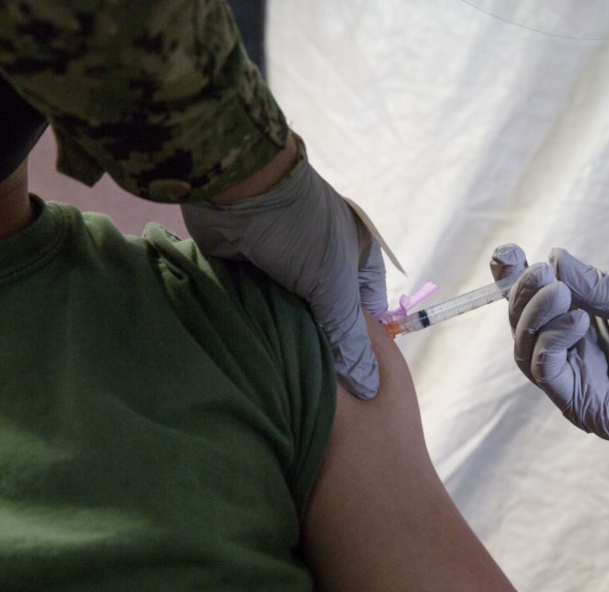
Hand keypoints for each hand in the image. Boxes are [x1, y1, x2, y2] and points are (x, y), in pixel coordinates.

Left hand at [182, 141, 387, 398]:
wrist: (238, 188)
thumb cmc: (300, 231)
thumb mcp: (334, 288)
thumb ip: (349, 339)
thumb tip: (369, 386)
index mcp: (359, 255)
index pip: (370, 310)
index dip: (363, 342)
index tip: (352, 378)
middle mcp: (328, 260)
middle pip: (332, 315)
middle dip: (324, 344)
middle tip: (318, 384)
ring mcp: (290, 263)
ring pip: (297, 313)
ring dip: (292, 336)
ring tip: (289, 372)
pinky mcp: (256, 268)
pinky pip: (266, 305)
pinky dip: (265, 324)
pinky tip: (262, 350)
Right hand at [491, 246, 608, 465]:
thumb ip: (596, 286)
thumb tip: (555, 259)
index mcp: (583, 322)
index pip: (535, 301)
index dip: (513, 277)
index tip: (507, 253)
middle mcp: (571, 351)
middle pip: (522, 322)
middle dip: (523, 292)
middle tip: (543, 273)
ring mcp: (573, 379)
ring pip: (525, 347)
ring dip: (535, 314)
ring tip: (562, 295)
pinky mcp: (580, 404)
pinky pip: (545, 371)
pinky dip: (551, 342)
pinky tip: (579, 323)